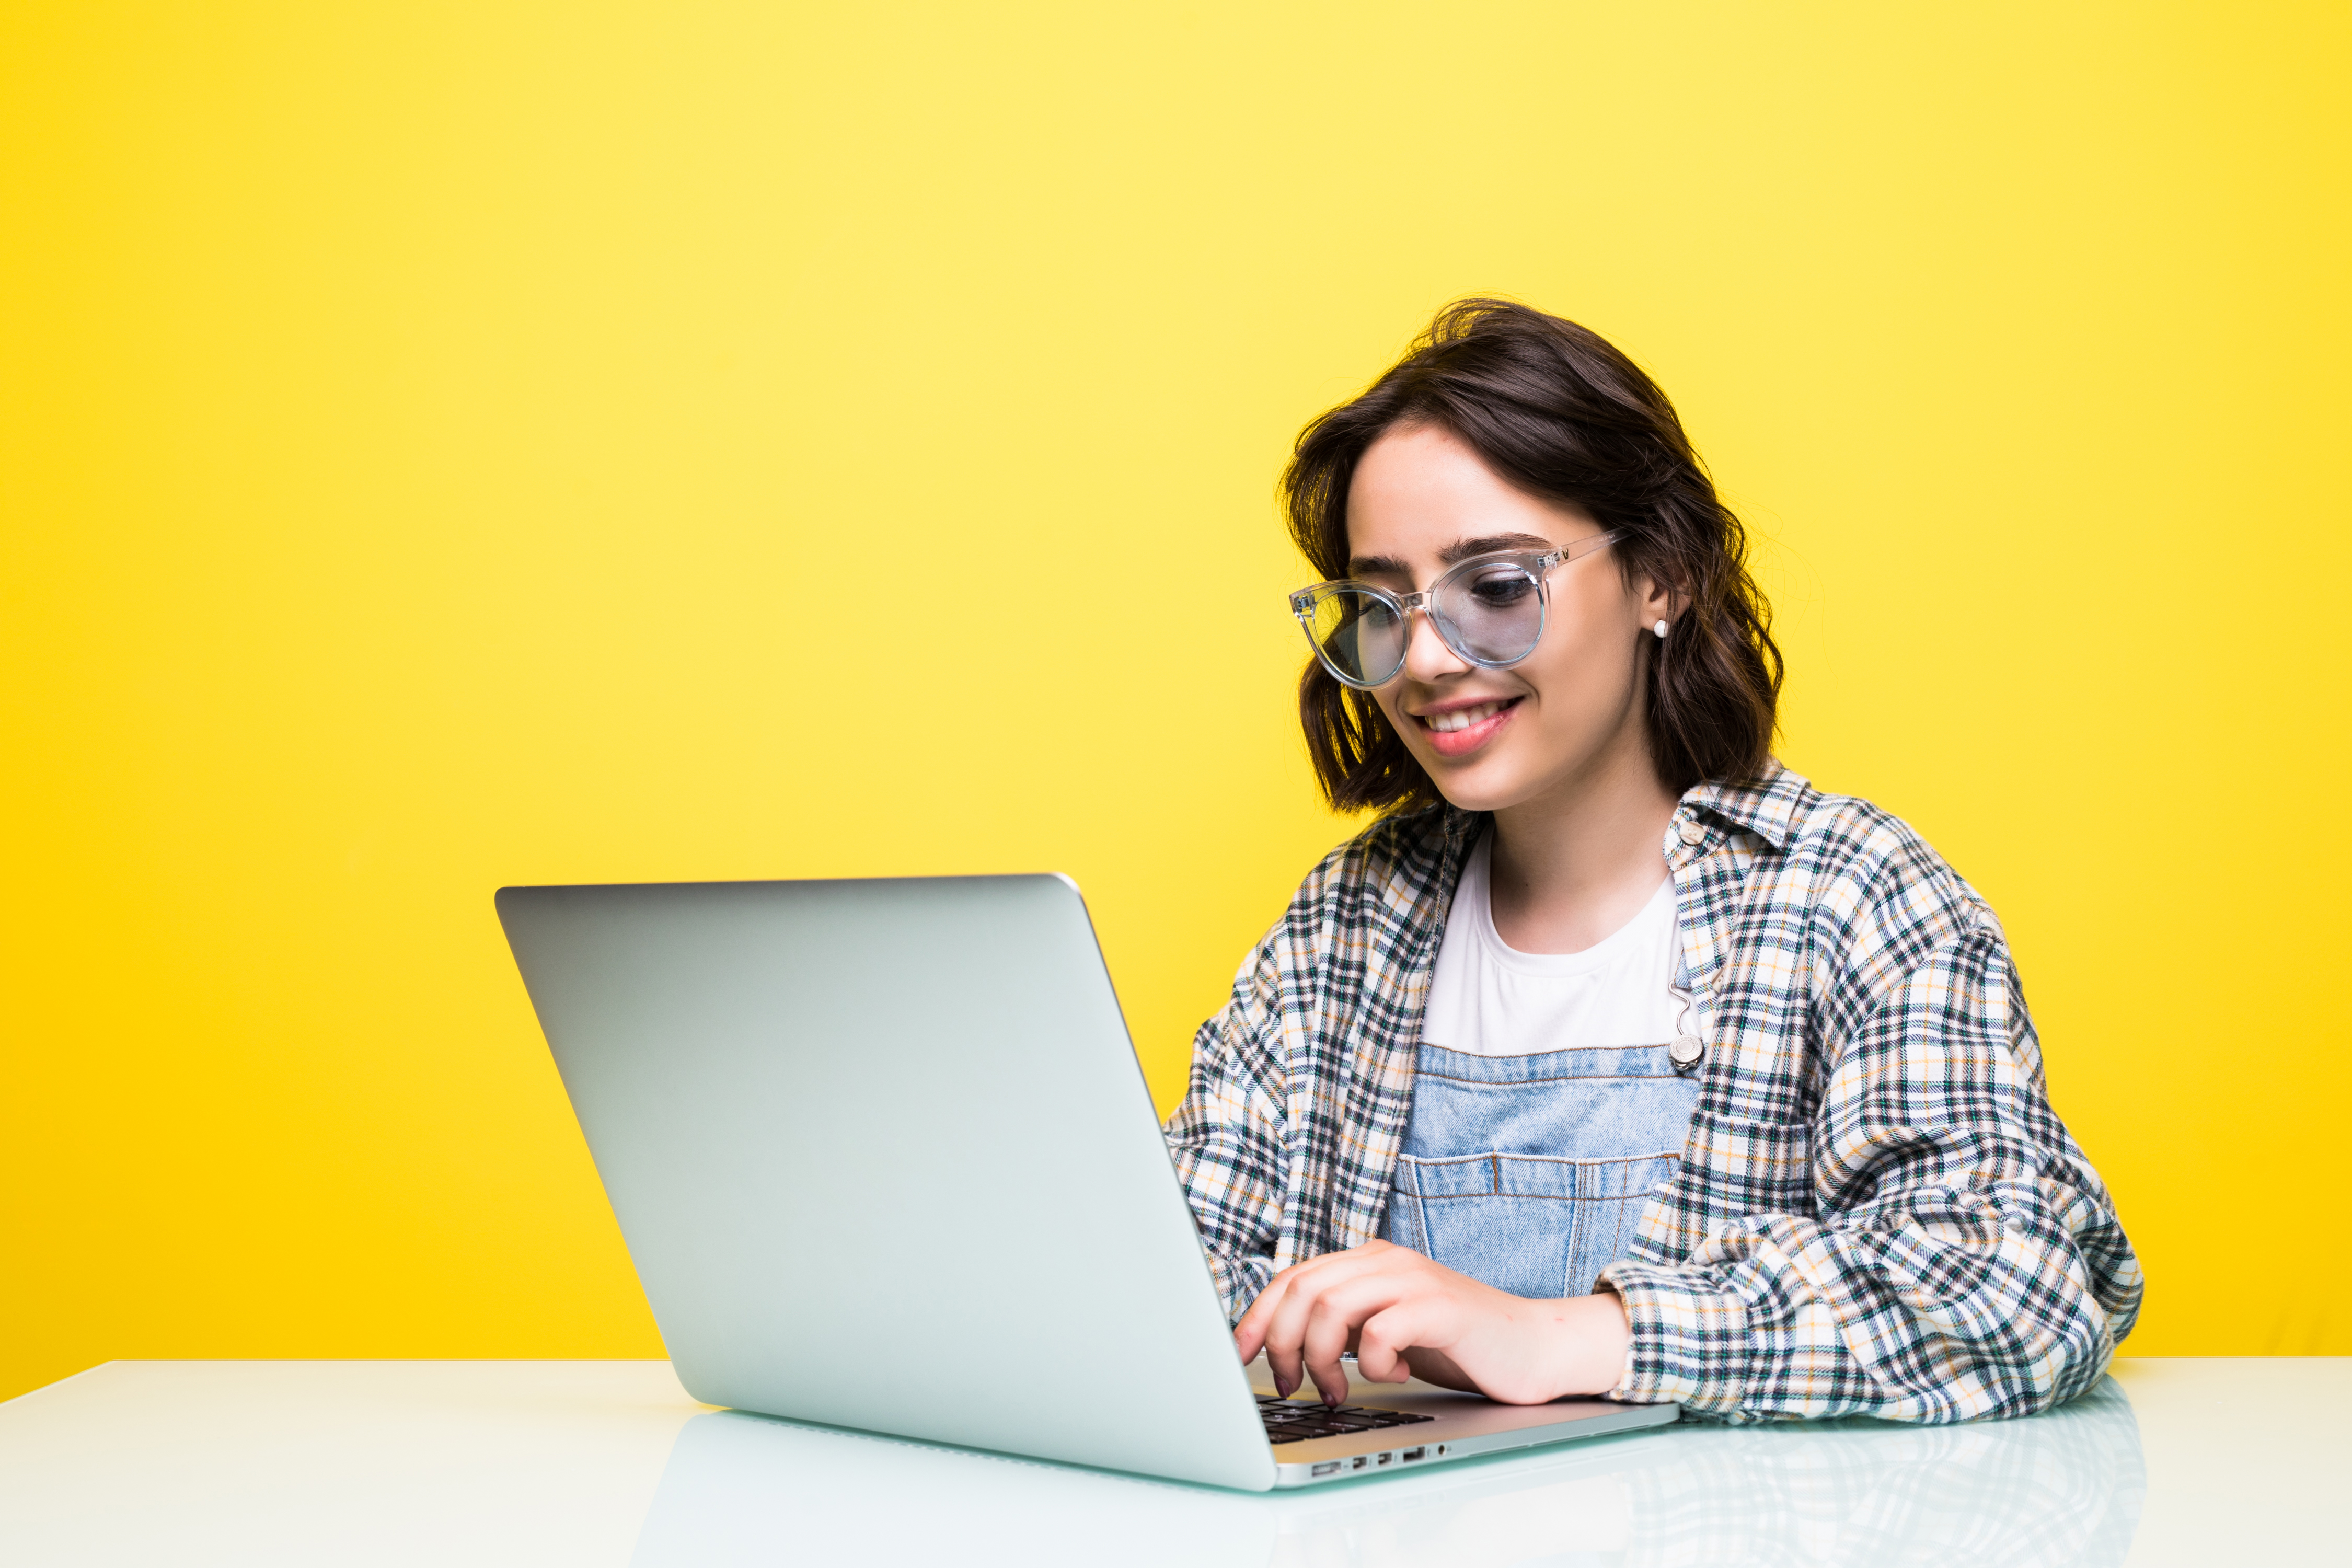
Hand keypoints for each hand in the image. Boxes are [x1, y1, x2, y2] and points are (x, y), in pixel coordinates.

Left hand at [1232, 1240, 1630, 1406]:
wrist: (1533, 1348)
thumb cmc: (1456, 1345)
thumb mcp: (1383, 1330)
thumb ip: (1340, 1326)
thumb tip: (1278, 1347)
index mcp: (1366, 1261)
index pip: (1292, 1277)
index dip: (1257, 1317)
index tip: (1239, 1356)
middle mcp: (1385, 1260)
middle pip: (1302, 1290)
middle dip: (1282, 1344)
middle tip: (1292, 1386)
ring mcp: (1414, 1279)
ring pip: (1331, 1308)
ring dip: (1321, 1360)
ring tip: (1340, 1391)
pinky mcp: (1440, 1307)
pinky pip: (1379, 1331)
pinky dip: (1373, 1363)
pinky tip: (1393, 1375)